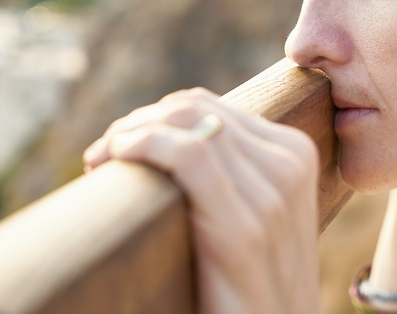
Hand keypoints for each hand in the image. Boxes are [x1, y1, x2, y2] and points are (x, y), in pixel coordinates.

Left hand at [83, 88, 320, 313]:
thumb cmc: (255, 288)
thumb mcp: (260, 218)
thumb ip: (238, 176)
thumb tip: (174, 141)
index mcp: (295, 156)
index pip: (212, 108)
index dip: (158, 118)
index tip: (121, 147)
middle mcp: (290, 164)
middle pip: (195, 108)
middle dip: (138, 121)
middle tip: (103, 156)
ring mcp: (273, 194)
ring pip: (188, 120)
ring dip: (130, 132)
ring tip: (101, 163)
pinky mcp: (244, 230)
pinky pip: (188, 154)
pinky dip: (142, 145)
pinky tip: (114, 161)